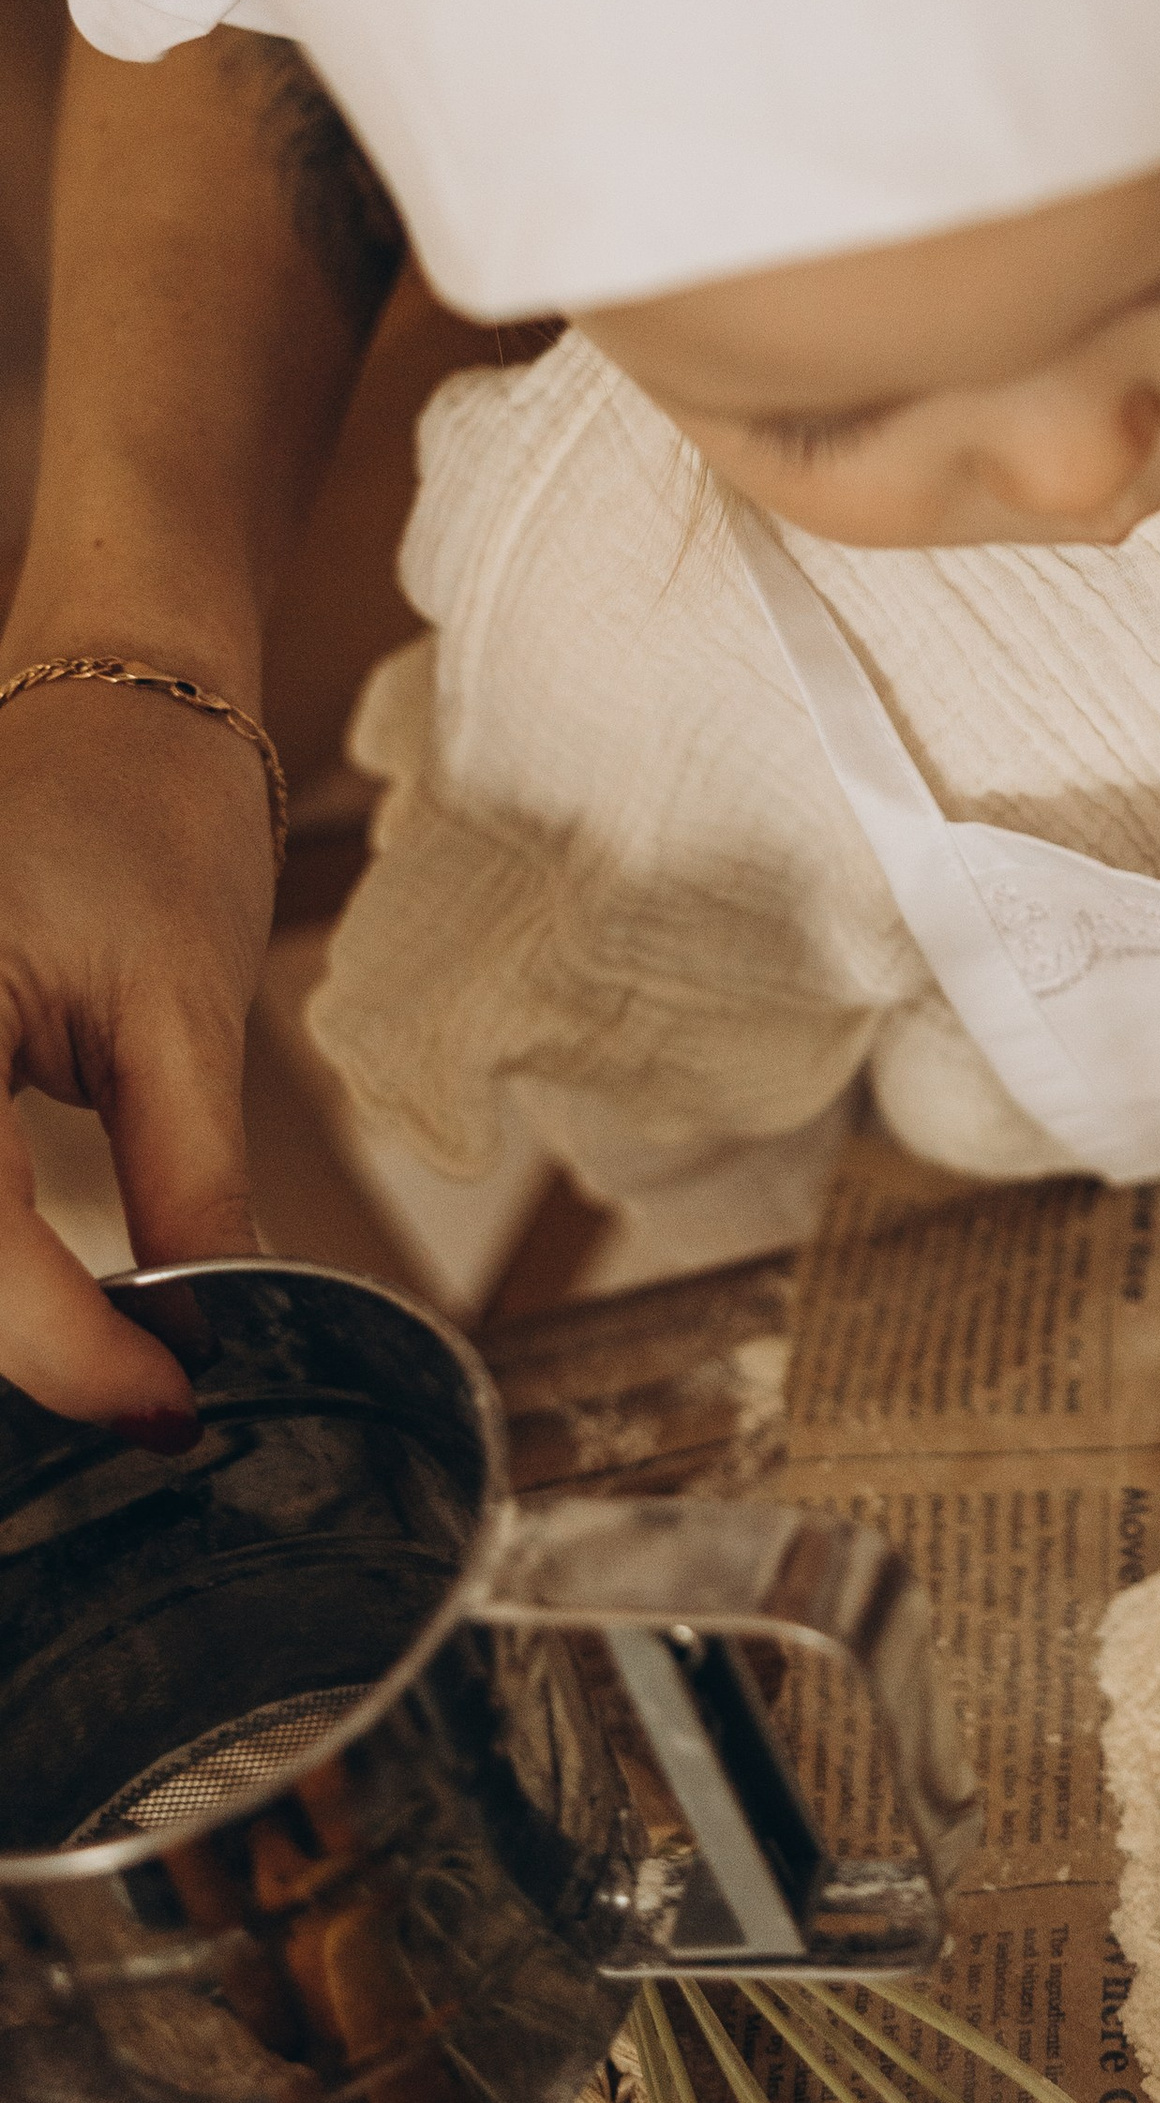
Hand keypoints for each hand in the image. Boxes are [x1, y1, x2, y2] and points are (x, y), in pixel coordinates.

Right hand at [0, 679, 271, 1434]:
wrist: (119, 695)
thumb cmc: (155, 816)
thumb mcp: (186, 1016)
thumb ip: (185, 1189)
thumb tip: (198, 1346)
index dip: (62, 1347)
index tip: (167, 1407)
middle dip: (17, 1346)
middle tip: (142, 1398)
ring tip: (103, 1359)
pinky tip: (40, 1305)